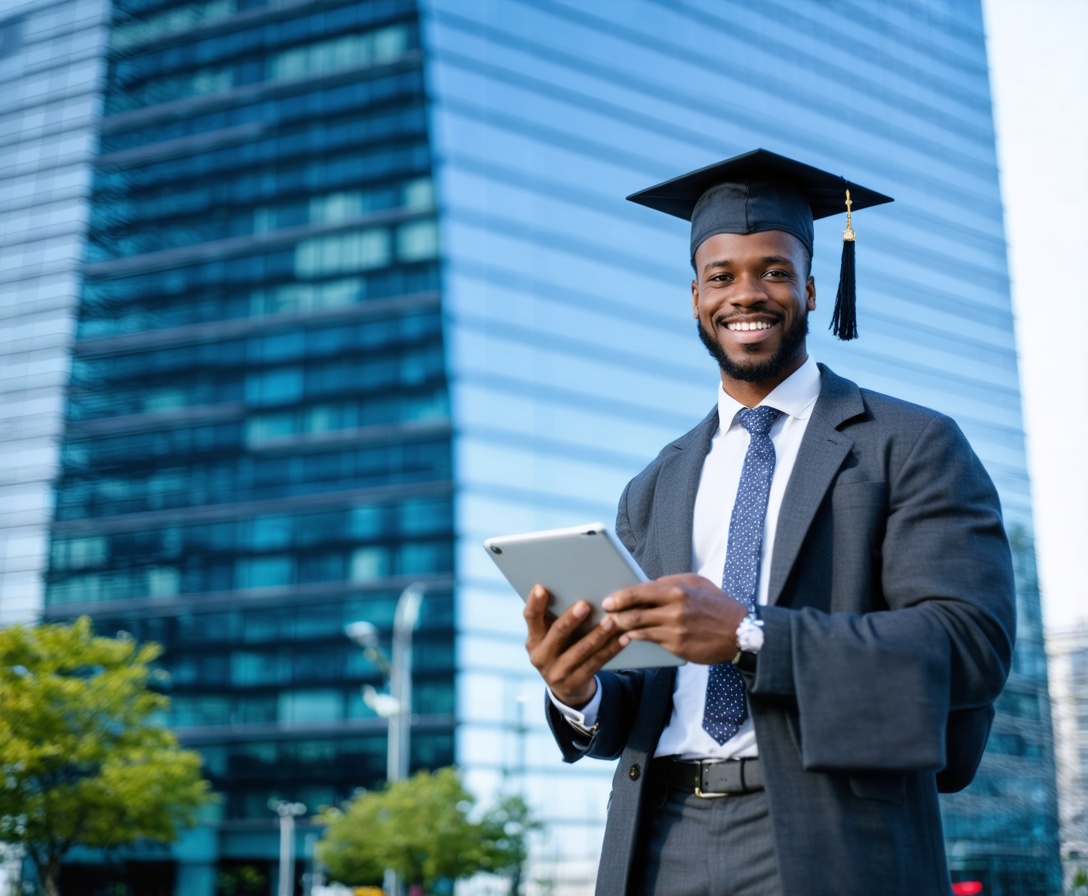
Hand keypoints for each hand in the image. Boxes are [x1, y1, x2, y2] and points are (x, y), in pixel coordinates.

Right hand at [523, 585, 625, 707]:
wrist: (566, 689)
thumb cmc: (560, 650)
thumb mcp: (550, 638)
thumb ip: (555, 619)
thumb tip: (573, 587)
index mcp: (533, 639)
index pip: (530, 618)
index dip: (535, 603)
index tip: (541, 588)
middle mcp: (541, 656)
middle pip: (557, 634)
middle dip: (571, 619)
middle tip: (585, 604)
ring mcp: (557, 672)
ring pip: (581, 650)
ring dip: (598, 634)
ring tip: (612, 621)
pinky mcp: (575, 683)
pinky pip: (596, 663)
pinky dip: (611, 649)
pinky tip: (623, 639)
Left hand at [602, 574, 747, 664]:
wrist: (739, 631)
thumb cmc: (716, 604)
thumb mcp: (695, 583)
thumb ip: (669, 583)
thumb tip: (645, 586)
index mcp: (677, 590)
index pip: (639, 592)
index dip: (620, 597)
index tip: (608, 600)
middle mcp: (674, 610)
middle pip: (635, 613)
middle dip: (616, 615)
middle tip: (605, 615)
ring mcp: (676, 630)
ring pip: (639, 630)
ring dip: (622, 629)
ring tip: (612, 627)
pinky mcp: (677, 646)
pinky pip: (651, 641)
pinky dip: (637, 638)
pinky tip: (629, 637)